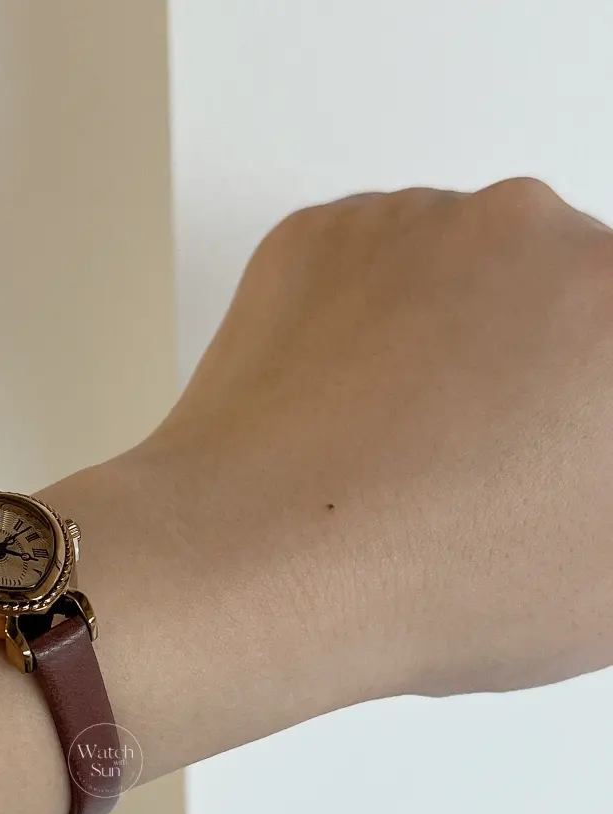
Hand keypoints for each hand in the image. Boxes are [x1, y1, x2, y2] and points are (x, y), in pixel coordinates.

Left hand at [131, 179, 612, 706]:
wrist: (252, 561)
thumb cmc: (419, 577)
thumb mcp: (608, 572)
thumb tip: (580, 441)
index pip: (605, 339)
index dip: (583, 399)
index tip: (551, 431)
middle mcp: (528, 228)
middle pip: (551, 290)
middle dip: (530, 359)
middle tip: (479, 450)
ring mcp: (410, 221)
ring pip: (452, 272)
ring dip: (444, 335)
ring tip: (395, 439)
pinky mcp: (319, 236)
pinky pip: (362, 270)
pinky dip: (358, 324)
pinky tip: (341, 405)